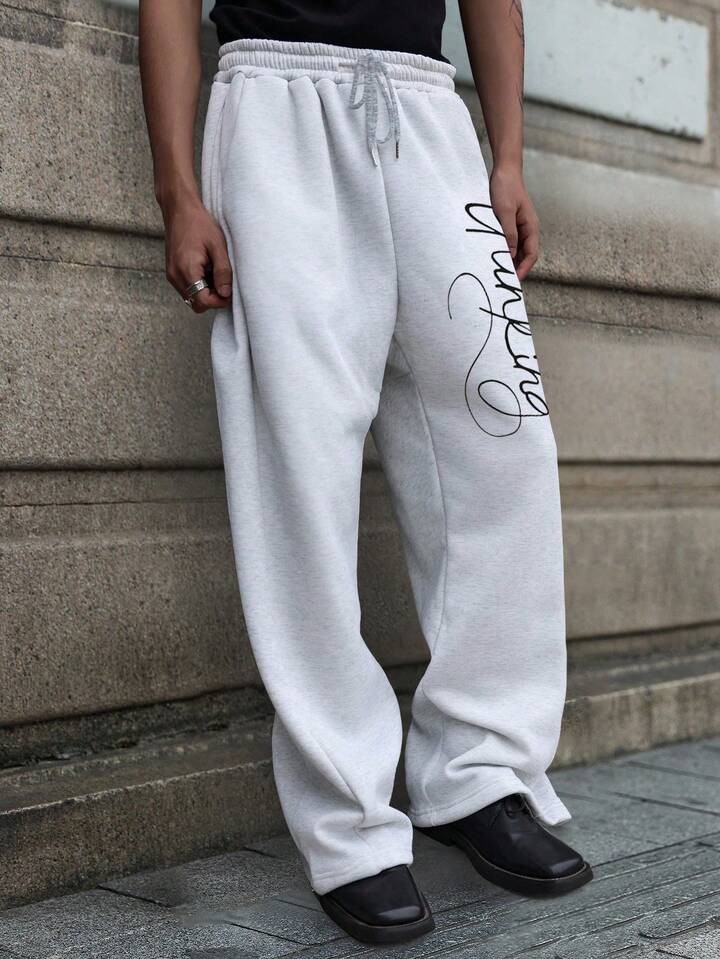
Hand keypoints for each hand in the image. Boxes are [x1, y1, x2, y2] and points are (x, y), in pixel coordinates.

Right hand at [162, 196, 231, 312]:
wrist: (179, 209)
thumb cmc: (199, 223)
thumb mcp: (218, 246)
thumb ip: (223, 272)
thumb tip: (226, 294)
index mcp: (187, 270)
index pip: (203, 301)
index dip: (219, 301)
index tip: (229, 291)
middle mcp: (175, 276)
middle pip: (196, 304)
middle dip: (212, 299)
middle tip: (224, 282)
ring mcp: (171, 274)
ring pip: (191, 297)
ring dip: (205, 292)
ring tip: (214, 273)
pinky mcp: (172, 271)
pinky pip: (186, 288)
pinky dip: (198, 286)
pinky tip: (206, 270)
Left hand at [489, 165, 539, 280]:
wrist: (503, 170)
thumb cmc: (505, 188)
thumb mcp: (504, 212)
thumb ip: (508, 233)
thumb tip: (510, 256)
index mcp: (531, 227)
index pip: (531, 254)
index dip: (524, 269)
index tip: (514, 281)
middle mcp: (527, 230)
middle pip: (524, 256)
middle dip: (516, 269)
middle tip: (503, 282)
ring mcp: (518, 228)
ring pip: (516, 251)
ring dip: (508, 262)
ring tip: (496, 273)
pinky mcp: (509, 225)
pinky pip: (507, 243)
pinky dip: (502, 252)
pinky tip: (492, 258)